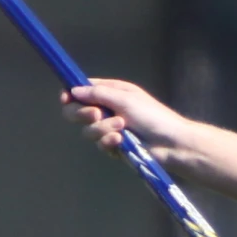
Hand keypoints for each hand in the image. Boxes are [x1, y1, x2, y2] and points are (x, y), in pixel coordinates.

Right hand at [63, 79, 186, 156]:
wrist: (171, 144)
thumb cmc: (152, 116)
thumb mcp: (125, 99)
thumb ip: (98, 94)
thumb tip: (73, 90)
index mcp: (113, 92)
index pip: (84, 90)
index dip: (72, 94)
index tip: (66, 99)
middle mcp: (109, 109)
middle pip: (78, 111)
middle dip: (84, 114)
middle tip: (97, 114)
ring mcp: (110, 128)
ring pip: (88, 130)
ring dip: (102, 129)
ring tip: (121, 128)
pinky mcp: (114, 146)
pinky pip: (100, 144)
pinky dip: (109, 142)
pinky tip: (121, 142)